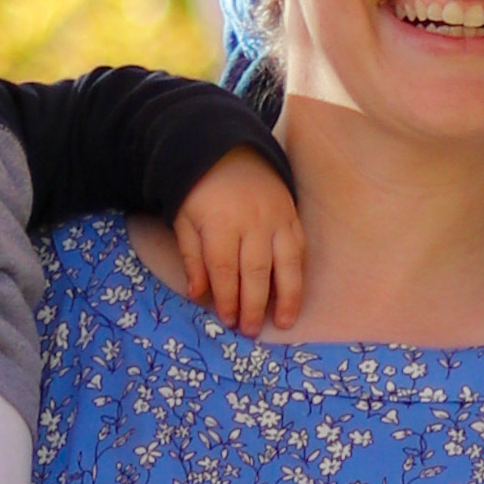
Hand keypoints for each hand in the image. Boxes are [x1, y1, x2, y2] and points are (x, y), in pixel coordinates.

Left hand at [167, 150, 305, 336]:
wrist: (229, 152)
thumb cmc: (200, 192)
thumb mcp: (184, 220)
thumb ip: (192, 258)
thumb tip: (197, 295)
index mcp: (220, 223)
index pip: (225, 269)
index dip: (227, 298)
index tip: (227, 320)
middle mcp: (252, 222)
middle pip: (256, 271)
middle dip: (253, 305)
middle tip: (250, 330)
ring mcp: (276, 218)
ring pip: (286, 264)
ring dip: (286, 297)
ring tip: (284, 323)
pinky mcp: (292, 215)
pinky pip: (298, 249)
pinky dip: (297, 274)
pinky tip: (294, 294)